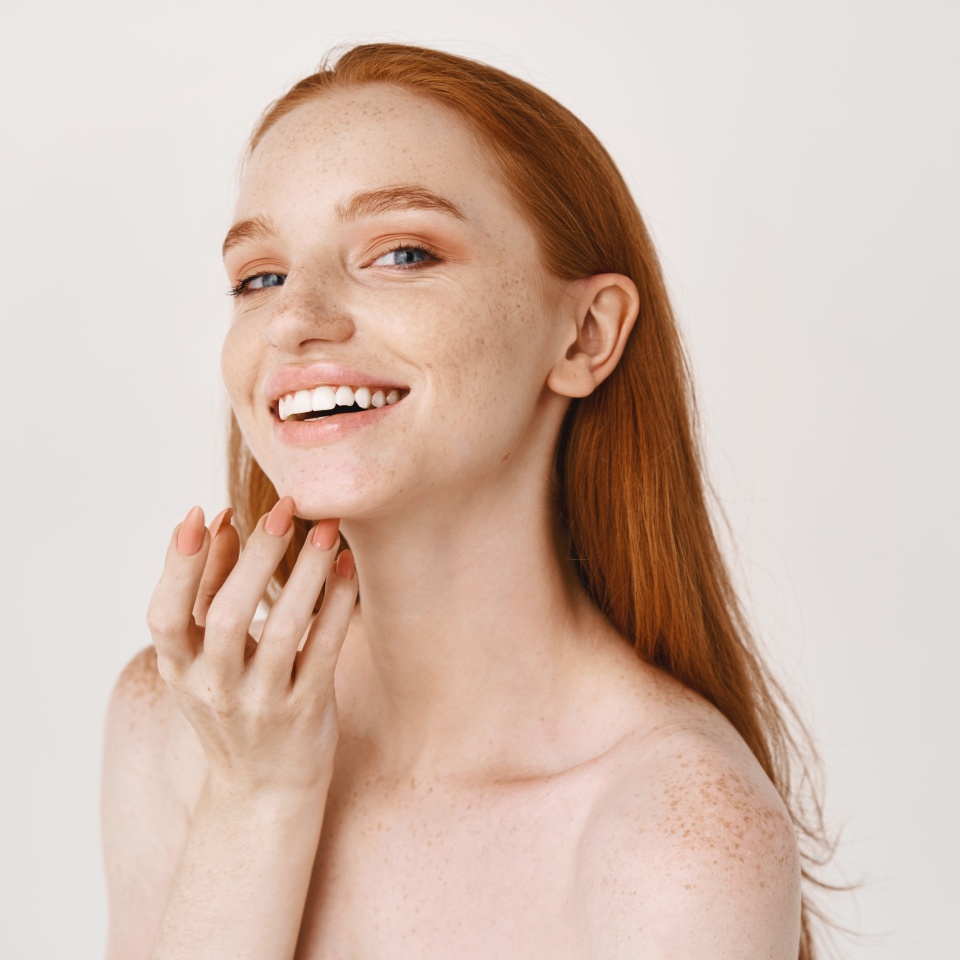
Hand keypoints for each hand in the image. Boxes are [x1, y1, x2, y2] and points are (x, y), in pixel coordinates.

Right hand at [146, 497, 357, 799]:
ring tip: (326, 530)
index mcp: (180, 670)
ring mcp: (261, 704)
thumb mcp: (203, 659)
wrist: (262, 792)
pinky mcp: (305, 711)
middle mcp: (214, 689)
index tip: (201, 514)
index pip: (165, 616)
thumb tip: (218, 523)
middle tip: (285, 510)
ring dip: (306, 574)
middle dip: (257, 559)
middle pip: (228, 617)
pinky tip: (346, 569)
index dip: (179, 566)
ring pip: (283, 630)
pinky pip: (323, 651)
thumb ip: (207, 591)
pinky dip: (336, 606)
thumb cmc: (231, 704)